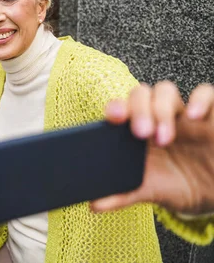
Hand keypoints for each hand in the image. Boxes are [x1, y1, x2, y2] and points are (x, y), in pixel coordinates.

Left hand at [91, 82, 213, 214]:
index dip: (116, 107)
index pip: (121, 108)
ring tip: (164, 137)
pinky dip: (199, 99)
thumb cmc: (176, 185)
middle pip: (141, 95)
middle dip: (139, 110)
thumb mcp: (150, 191)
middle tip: (142, 134)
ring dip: (161, 108)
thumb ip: (122, 195)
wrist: (212, 195)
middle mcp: (157, 116)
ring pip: (166, 90)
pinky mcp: (210, 116)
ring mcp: (182, 114)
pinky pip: (207, 93)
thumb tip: (93, 205)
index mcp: (136, 131)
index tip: (113, 118)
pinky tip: (194, 115)